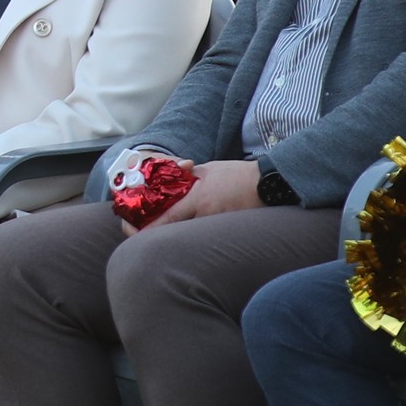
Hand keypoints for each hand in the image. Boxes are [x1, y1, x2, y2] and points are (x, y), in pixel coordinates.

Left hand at [148, 158, 265, 225]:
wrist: (268, 182)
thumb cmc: (237, 174)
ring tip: (172, 231)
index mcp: (198, 198)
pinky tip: (196, 232)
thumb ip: (187, 177)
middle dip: (163, 233)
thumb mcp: (207, 170)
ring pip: (192, 235)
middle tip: (150, 232)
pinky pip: (208, 236)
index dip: (150, 228)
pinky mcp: (230, 231)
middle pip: (177, 232)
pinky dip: (198, 234)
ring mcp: (219, 225)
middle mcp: (206, 215)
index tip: (136, 232)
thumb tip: (172, 180)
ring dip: (181, 234)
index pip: (168, 218)